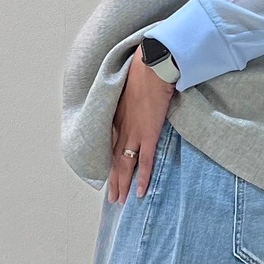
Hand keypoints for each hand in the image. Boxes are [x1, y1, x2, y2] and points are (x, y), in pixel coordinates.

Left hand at [109, 44, 174, 203]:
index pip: (111, 145)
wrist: (153, 63)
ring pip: (124, 165)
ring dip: (121, 184)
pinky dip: (141, 178)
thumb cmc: (145, 68)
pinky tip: (138, 193)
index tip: (109, 175)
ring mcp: (134, 132)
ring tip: (120, 201)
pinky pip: (144, 161)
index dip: (110, 162)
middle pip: (114, 159)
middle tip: (112, 197)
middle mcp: (122, 126)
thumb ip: (133, 97)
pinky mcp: (149, 133)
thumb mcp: (132, 85)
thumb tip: (140, 100)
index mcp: (117, 115)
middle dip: (113, 180)